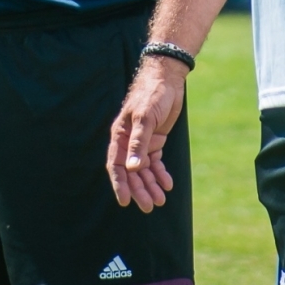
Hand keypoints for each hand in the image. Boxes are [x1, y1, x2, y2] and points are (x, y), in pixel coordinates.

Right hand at [107, 55, 185, 212]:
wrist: (167, 77)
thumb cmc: (152, 94)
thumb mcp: (145, 118)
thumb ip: (139, 143)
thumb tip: (133, 168)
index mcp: (120, 135)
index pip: (116, 165)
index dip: (120, 184)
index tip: (125, 202)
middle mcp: (129, 141)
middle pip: (131, 172)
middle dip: (139, 189)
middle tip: (149, 206)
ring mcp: (142, 141)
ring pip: (144, 170)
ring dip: (151, 184)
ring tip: (161, 200)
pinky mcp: (155, 140)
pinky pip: (155, 162)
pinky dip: (161, 173)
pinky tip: (168, 184)